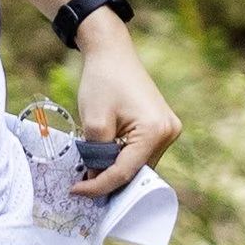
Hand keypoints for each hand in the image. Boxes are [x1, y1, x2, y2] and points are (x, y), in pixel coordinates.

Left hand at [72, 20, 180, 197]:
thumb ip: (96, 155)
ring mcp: (168, 130)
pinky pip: (141, 153)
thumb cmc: (103, 81)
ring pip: (138, 165)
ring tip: (90, 170)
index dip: (99, 186)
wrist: (112, 53)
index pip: (126, 171)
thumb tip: (96, 181)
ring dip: (116, 169)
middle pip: (136, 171)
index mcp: (155, 130)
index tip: (76, 191)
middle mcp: (168, 133)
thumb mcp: (93, 121)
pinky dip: (122, 158)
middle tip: (82, 186)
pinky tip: (104, 156)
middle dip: (109, 180)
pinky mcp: (161, 127)